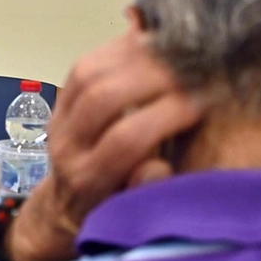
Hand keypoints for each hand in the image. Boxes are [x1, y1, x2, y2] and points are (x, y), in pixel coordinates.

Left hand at [9, 22, 201, 260]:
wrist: (68, 207)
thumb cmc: (113, 213)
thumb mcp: (135, 216)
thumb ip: (147, 191)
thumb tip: (158, 168)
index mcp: (88, 181)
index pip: (126, 139)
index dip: (167, 115)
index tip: (202, 103)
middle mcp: (67, 147)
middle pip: (103, 97)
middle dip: (152, 76)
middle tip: (192, 68)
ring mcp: (58, 120)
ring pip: (88, 74)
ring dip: (133, 55)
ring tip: (173, 50)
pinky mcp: (58, 100)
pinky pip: (83, 65)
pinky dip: (116, 49)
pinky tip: (147, 43)